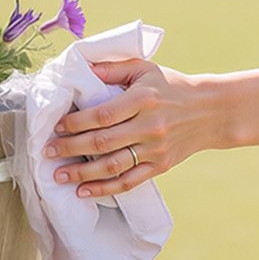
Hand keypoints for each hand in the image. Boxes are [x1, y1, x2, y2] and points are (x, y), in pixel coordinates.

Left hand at [41, 57, 216, 197]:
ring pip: (113, 166)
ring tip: (59, 175)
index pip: (104, 114)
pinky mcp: (160, 167)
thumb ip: (113, 68)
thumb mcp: (145, 69)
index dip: (77, 122)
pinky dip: (105, 189)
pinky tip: (84, 191)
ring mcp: (155, 150)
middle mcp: (149, 126)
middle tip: (48, 152)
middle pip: (104, 142)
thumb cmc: (171, 85)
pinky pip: (129, 181)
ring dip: (83, 173)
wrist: (210, 111)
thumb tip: (82, 69)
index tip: (57, 126)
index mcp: (143, 99)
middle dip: (71, 148)